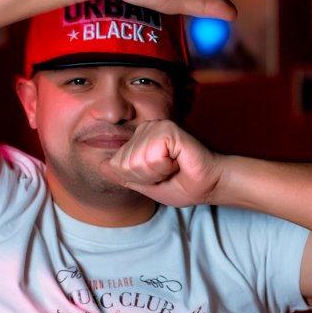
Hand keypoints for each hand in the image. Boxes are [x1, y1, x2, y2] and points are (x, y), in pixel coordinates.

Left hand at [100, 120, 222, 206]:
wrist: (210, 184)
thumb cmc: (183, 185)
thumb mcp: (146, 186)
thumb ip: (124, 176)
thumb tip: (101, 165)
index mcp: (138, 140)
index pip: (115, 165)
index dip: (137, 179)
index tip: (159, 177)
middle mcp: (144, 129)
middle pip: (123, 164)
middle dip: (146, 177)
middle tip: (169, 172)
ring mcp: (156, 127)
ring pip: (136, 161)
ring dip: (157, 172)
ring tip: (174, 166)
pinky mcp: (168, 129)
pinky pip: (151, 156)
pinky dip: (165, 166)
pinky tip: (178, 160)